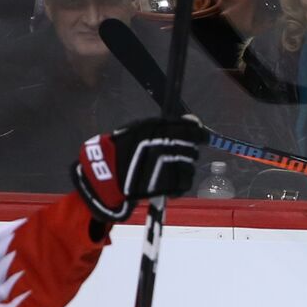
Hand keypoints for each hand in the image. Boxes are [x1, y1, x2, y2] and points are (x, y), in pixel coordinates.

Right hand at [72, 116, 206, 222]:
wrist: (107, 173)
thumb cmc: (123, 147)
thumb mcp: (142, 128)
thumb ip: (167, 124)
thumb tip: (193, 120)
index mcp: (161, 130)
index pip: (192, 130)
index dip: (198, 132)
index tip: (198, 135)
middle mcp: (168, 147)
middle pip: (192, 149)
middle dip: (188, 151)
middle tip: (176, 154)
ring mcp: (168, 167)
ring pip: (189, 167)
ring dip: (183, 167)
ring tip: (169, 168)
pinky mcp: (167, 186)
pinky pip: (184, 184)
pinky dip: (179, 183)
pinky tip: (169, 180)